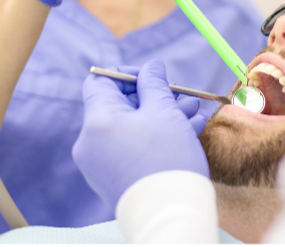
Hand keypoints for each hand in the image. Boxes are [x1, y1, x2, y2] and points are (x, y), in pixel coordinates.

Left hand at [73, 60, 209, 211]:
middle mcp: (90, 142)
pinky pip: (130, 149)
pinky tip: (187, 131)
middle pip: (118, 105)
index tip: (153, 76)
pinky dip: (153, 138)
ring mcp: (100, 164)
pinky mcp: (113, 180)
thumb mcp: (164, 112)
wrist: (170, 217)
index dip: (127, 73)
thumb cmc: (167, 160)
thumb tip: (151, 67)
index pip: (100, 81)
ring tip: (193, 112)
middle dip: (153, 96)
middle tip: (182, 95)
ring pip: (130, 128)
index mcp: (97, 121)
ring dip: (160, 116)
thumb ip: (154, 83)